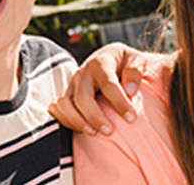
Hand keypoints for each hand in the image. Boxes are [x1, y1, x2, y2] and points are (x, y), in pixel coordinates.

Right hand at [49, 42, 163, 135]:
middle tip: (110, 131)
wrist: (111, 59)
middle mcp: (83, 73)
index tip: (131, 118)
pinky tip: (83, 129)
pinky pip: (57, 109)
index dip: (119, 103)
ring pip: (64, 104)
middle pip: (82, 97)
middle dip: (95, 117)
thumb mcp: (137, 60)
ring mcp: (71, 84)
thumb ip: (135, 72)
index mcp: (101, 62)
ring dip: (77, 121)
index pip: (108, 84)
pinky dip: (66, 120)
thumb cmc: (125, 63)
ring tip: (93, 133)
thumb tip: (130, 91)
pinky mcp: (65, 94)